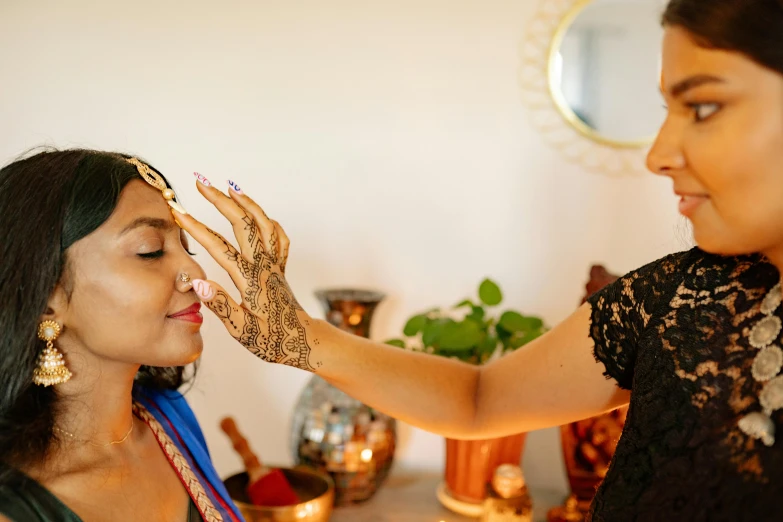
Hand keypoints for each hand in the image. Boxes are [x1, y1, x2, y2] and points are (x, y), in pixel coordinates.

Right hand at [172, 177, 319, 371]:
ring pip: (263, 224)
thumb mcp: (242, 331)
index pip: (219, 248)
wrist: (304, 342)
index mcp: (250, 281)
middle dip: (220, 200)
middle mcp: (264, 267)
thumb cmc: (271, 341)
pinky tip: (259, 214)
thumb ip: (221, 306)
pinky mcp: (281, 268)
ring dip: (246, 203)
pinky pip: (278, 237)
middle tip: (200, 182)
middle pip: (243, 224)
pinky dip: (268, 221)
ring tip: (229, 186)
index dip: (197, 228)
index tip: (178, 212)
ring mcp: (275, 264)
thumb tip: (200, 283)